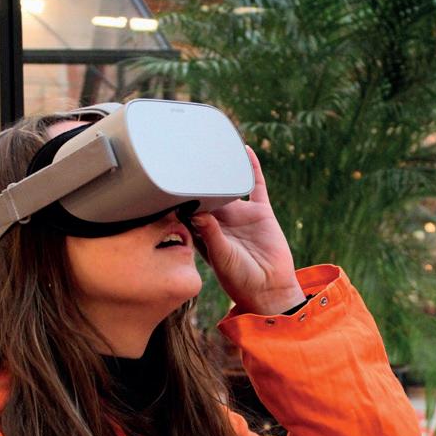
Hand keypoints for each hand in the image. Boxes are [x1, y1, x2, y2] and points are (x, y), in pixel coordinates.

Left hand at [188, 146, 305, 314]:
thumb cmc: (239, 280)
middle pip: (206, 193)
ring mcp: (241, 215)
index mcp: (204, 233)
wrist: (270, 288)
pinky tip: (245, 150)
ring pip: (228, 186)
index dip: (177, 196)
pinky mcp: (260, 212)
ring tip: (211, 147)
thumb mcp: (220, 257)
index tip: (165, 180)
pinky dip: (251, 168)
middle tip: (185, 155)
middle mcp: (221, 222)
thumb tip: (197, 213)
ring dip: (221, 169)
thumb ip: (210, 235)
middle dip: (197, 178)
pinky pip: (255, 185)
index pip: (187, 209)